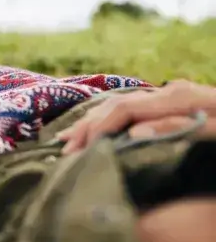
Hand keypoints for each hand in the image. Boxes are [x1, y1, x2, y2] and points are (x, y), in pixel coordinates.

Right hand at [59, 80, 215, 154]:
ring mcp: (171, 95)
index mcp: (177, 97)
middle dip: (88, 126)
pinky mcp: (174, 104)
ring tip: (69, 139)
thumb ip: (177, 129)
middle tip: (65, 149)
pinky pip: (132, 108)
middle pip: (117, 105)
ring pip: (121, 105)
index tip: (82, 150)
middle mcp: (169, 92)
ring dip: (94, 122)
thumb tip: (134, 131)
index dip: (100, 128)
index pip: (125, 109)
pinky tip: (98, 129)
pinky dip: (109, 119)